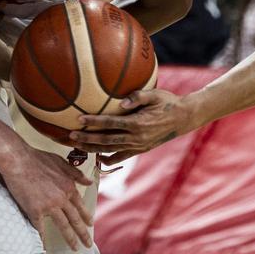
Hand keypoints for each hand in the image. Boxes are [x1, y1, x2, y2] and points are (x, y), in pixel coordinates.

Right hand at [0, 146, 93, 250]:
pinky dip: (43, 237)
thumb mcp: (61, 162)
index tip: (90, 225)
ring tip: (74, 247)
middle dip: (83, 233)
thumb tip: (89, 182)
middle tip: (88, 244)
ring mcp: (49, 205)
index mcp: (68, 186)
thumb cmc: (37, 158)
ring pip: (63, 226)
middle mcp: (61, 198)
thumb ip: (76, 173)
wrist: (18, 159)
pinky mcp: (35, 210)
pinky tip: (44, 245)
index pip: (80, 206)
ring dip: (70, 238)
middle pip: (75, 220)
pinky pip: (40, 228)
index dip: (86, 217)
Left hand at [68, 89, 191, 165]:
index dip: (94, 122)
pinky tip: (98, 158)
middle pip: (106, 140)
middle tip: (70, 136)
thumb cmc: (168, 102)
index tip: (79, 119)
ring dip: (93, 149)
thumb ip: (138, 96)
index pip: (110, 123)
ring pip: (111, 150)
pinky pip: (122, 156)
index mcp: (138, 123)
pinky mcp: (141, 149)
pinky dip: (109, 158)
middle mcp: (136, 137)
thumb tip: (121, 102)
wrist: (184, 118)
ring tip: (77, 146)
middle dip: (87, 139)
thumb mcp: (155, 94)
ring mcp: (138, 145)